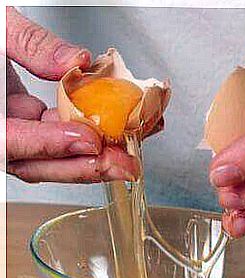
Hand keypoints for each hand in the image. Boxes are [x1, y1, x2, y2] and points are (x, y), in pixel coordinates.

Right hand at [4, 7, 137, 183]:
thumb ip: (30, 44)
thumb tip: (75, 62)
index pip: (8, 141)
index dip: (50, 144)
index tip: (88, 140)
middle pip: (36, 163)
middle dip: (85, 166)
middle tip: (124, 163)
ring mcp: (13, 127)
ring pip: (53, 155)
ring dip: (96, 156)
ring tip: (132, 152)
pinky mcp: (29, 120)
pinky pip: (62, 134)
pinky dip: (93, 133)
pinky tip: (123, 130)